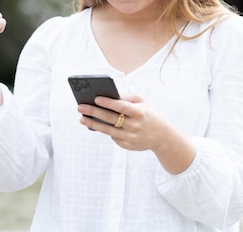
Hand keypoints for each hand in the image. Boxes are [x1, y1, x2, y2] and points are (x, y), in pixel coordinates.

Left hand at [78, 95, 196, 173]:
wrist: (162, 137)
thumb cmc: (148, 114)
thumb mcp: (142, 102)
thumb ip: (126, 98)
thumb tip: (108, 97)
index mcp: (139, 113)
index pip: (121, 107)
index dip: (108, 102)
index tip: (96, 98)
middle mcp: (135, 126)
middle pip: (111, 118)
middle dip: (94, 112)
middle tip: (80, 107)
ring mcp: (131, 137)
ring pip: (108, 130)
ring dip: (93, 124)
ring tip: (81, 118)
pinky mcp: (127, 146)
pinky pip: (112, 137)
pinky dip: (104, 130)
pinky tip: (94, 124)